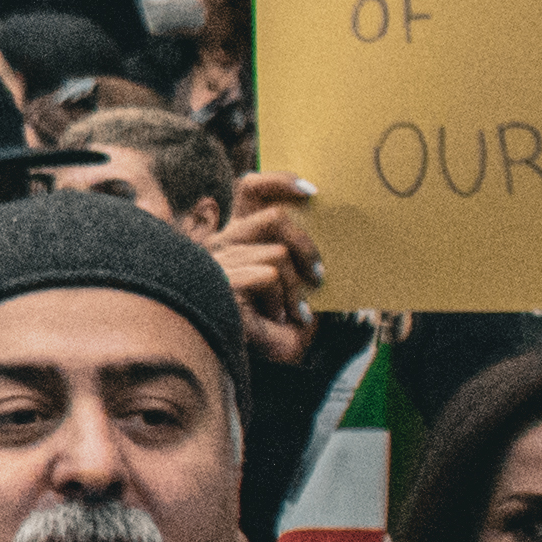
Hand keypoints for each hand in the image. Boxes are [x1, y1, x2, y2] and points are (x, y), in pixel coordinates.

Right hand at [214, 168, 325, 362]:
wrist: (225, 360)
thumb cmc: (258, 330)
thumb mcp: (281, 292)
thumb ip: (293, 266)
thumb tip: (322, 250)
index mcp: (234, 238)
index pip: (251, 188)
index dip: (280, 181)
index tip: (311, 192)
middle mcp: (223, 243)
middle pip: (276, 217)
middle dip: (306, 245)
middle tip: (319, 275)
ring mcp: (220, 261)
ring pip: (278, 253)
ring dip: (296, 287)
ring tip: (296, 312)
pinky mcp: (223, 280)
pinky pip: (271, 276)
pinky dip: (283, 300)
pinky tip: (281, 320)